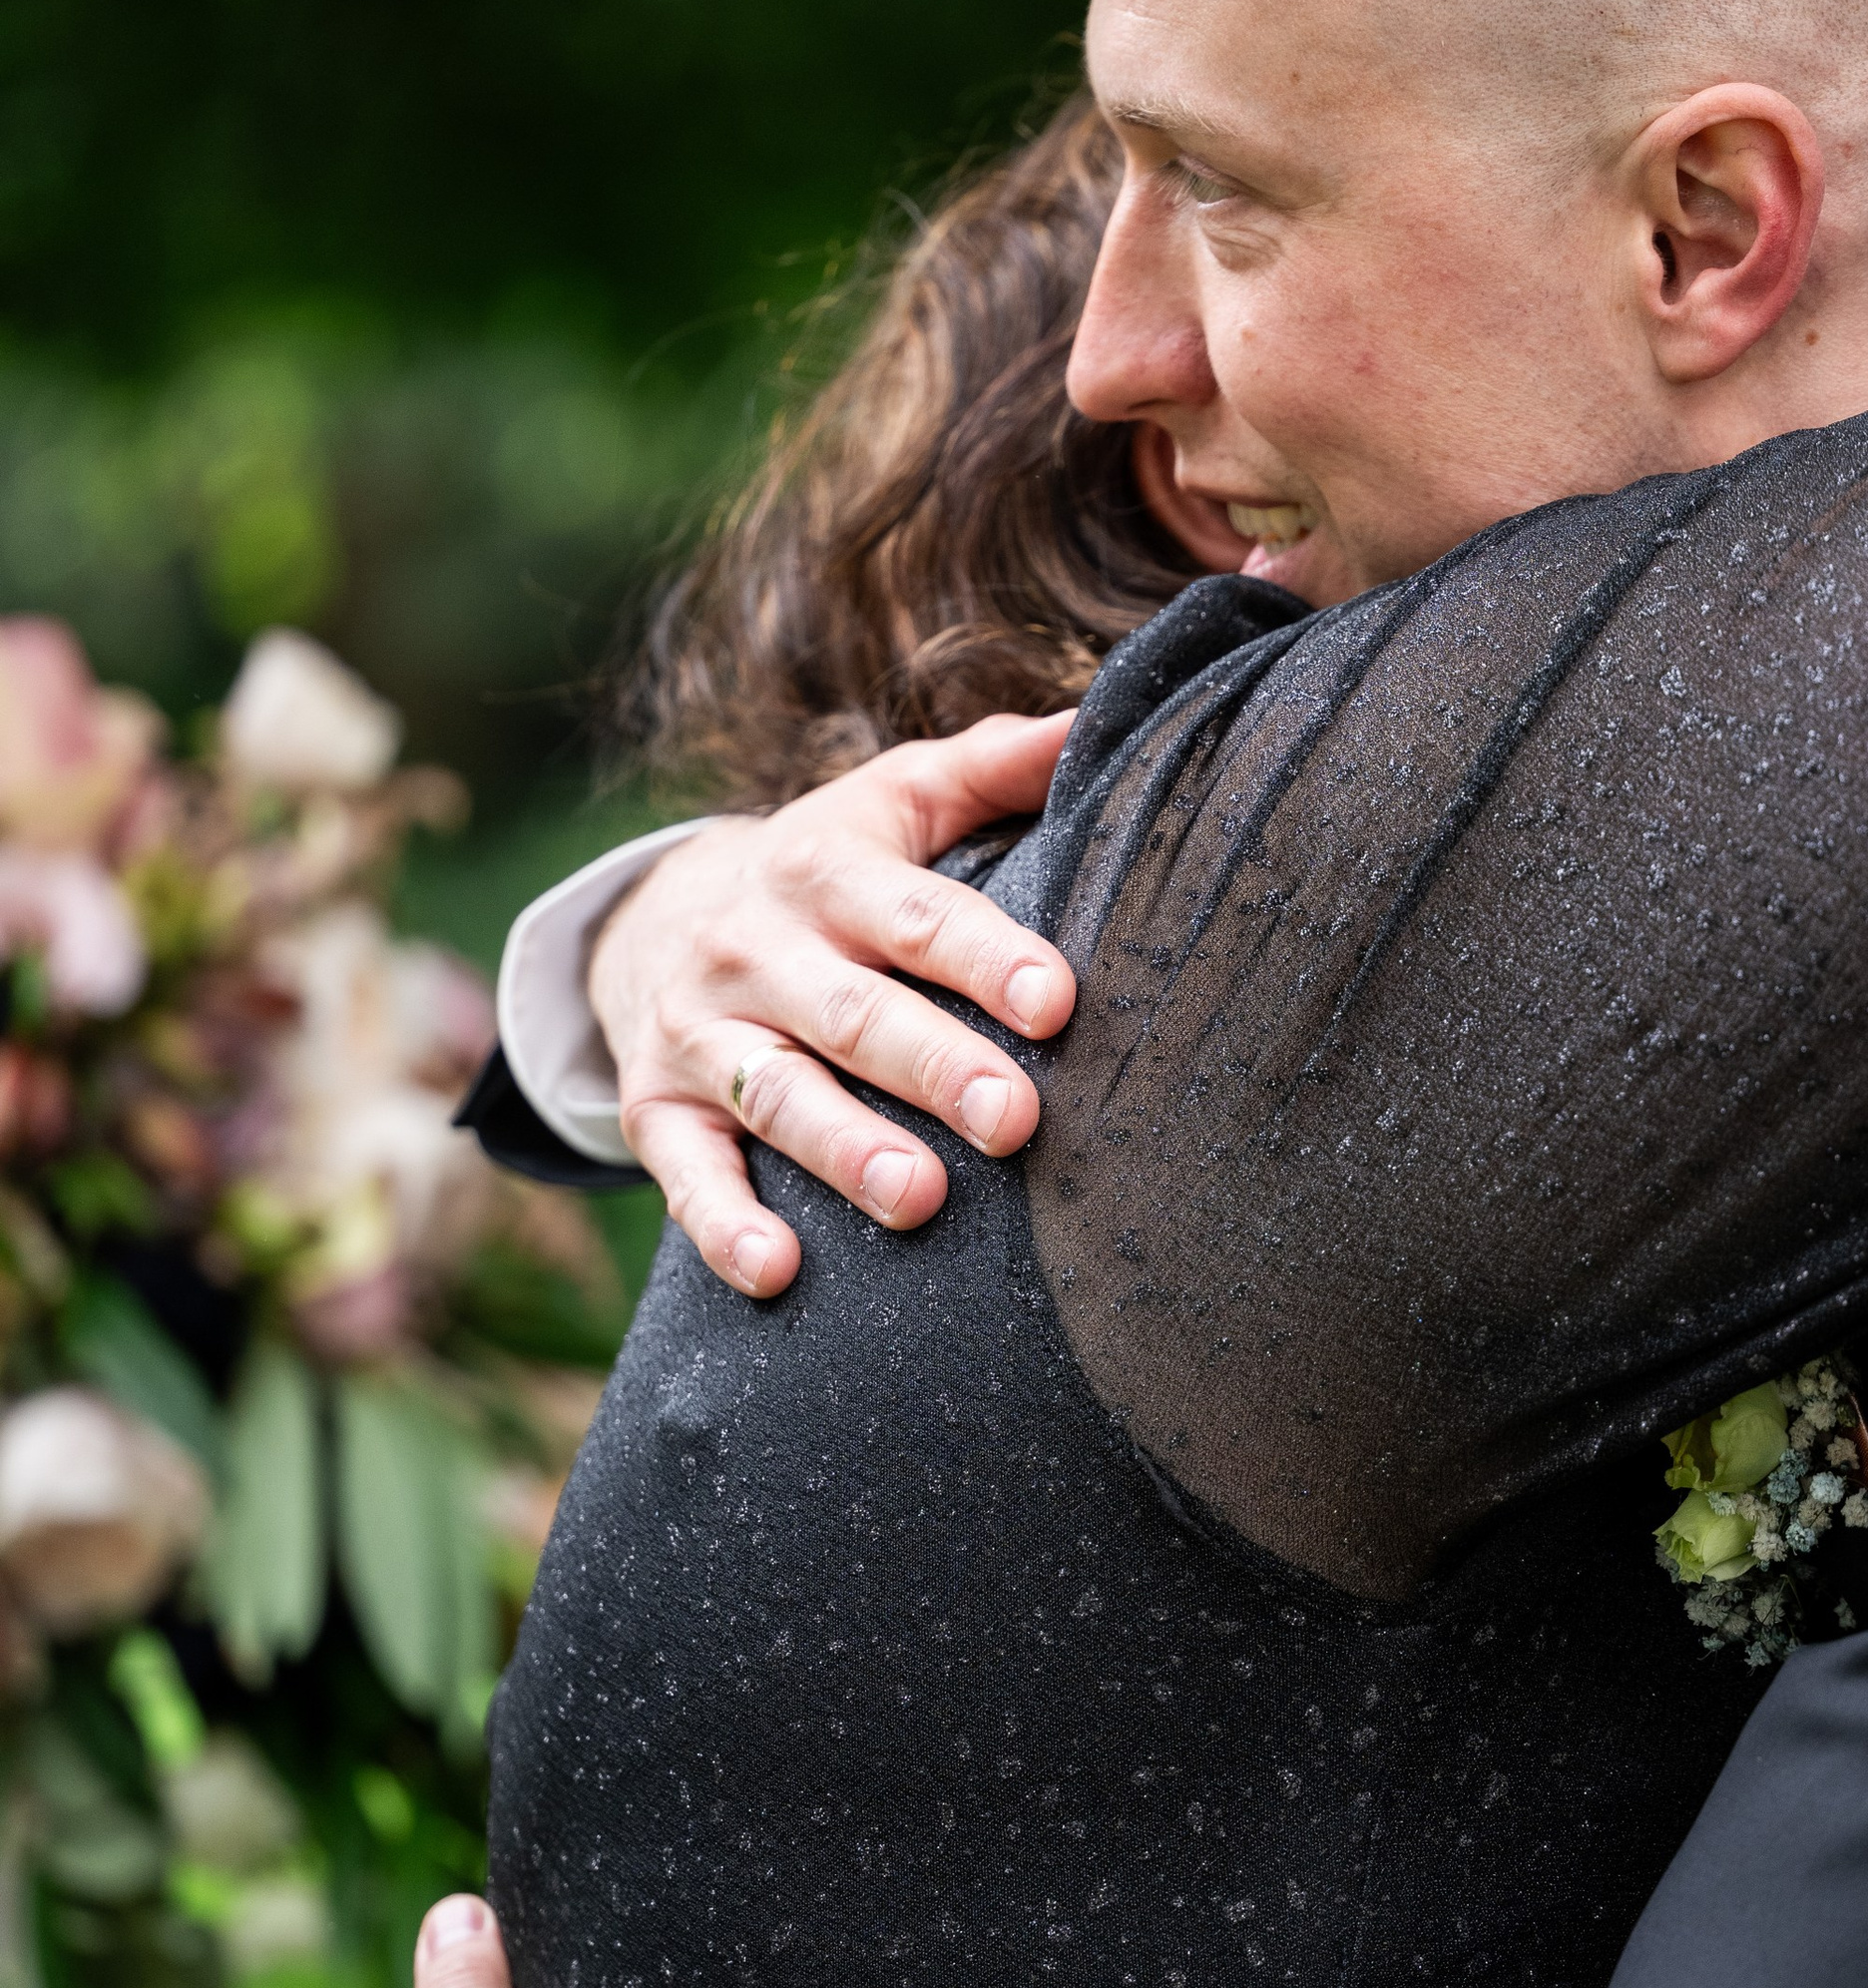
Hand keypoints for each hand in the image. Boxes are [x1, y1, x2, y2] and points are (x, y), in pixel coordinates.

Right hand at [587, 712, 1078, 1296]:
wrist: (651, 921)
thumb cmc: (825, 871)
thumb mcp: (891, 803)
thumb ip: (990, 767)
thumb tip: (1097, 717)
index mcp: (824, 870)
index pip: (913, 914)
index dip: (982, 955)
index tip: (1056, 1000)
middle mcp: (754, 949)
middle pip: (851, 1013)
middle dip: (933, 1065)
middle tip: (1014, 1119)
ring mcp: (699, 1035)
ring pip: (777, 1096)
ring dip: (845, 1151)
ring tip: (918, 1200)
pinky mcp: (656, 1112)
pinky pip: (686, 1176)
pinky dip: (724, 1226)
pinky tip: (779, 1271)